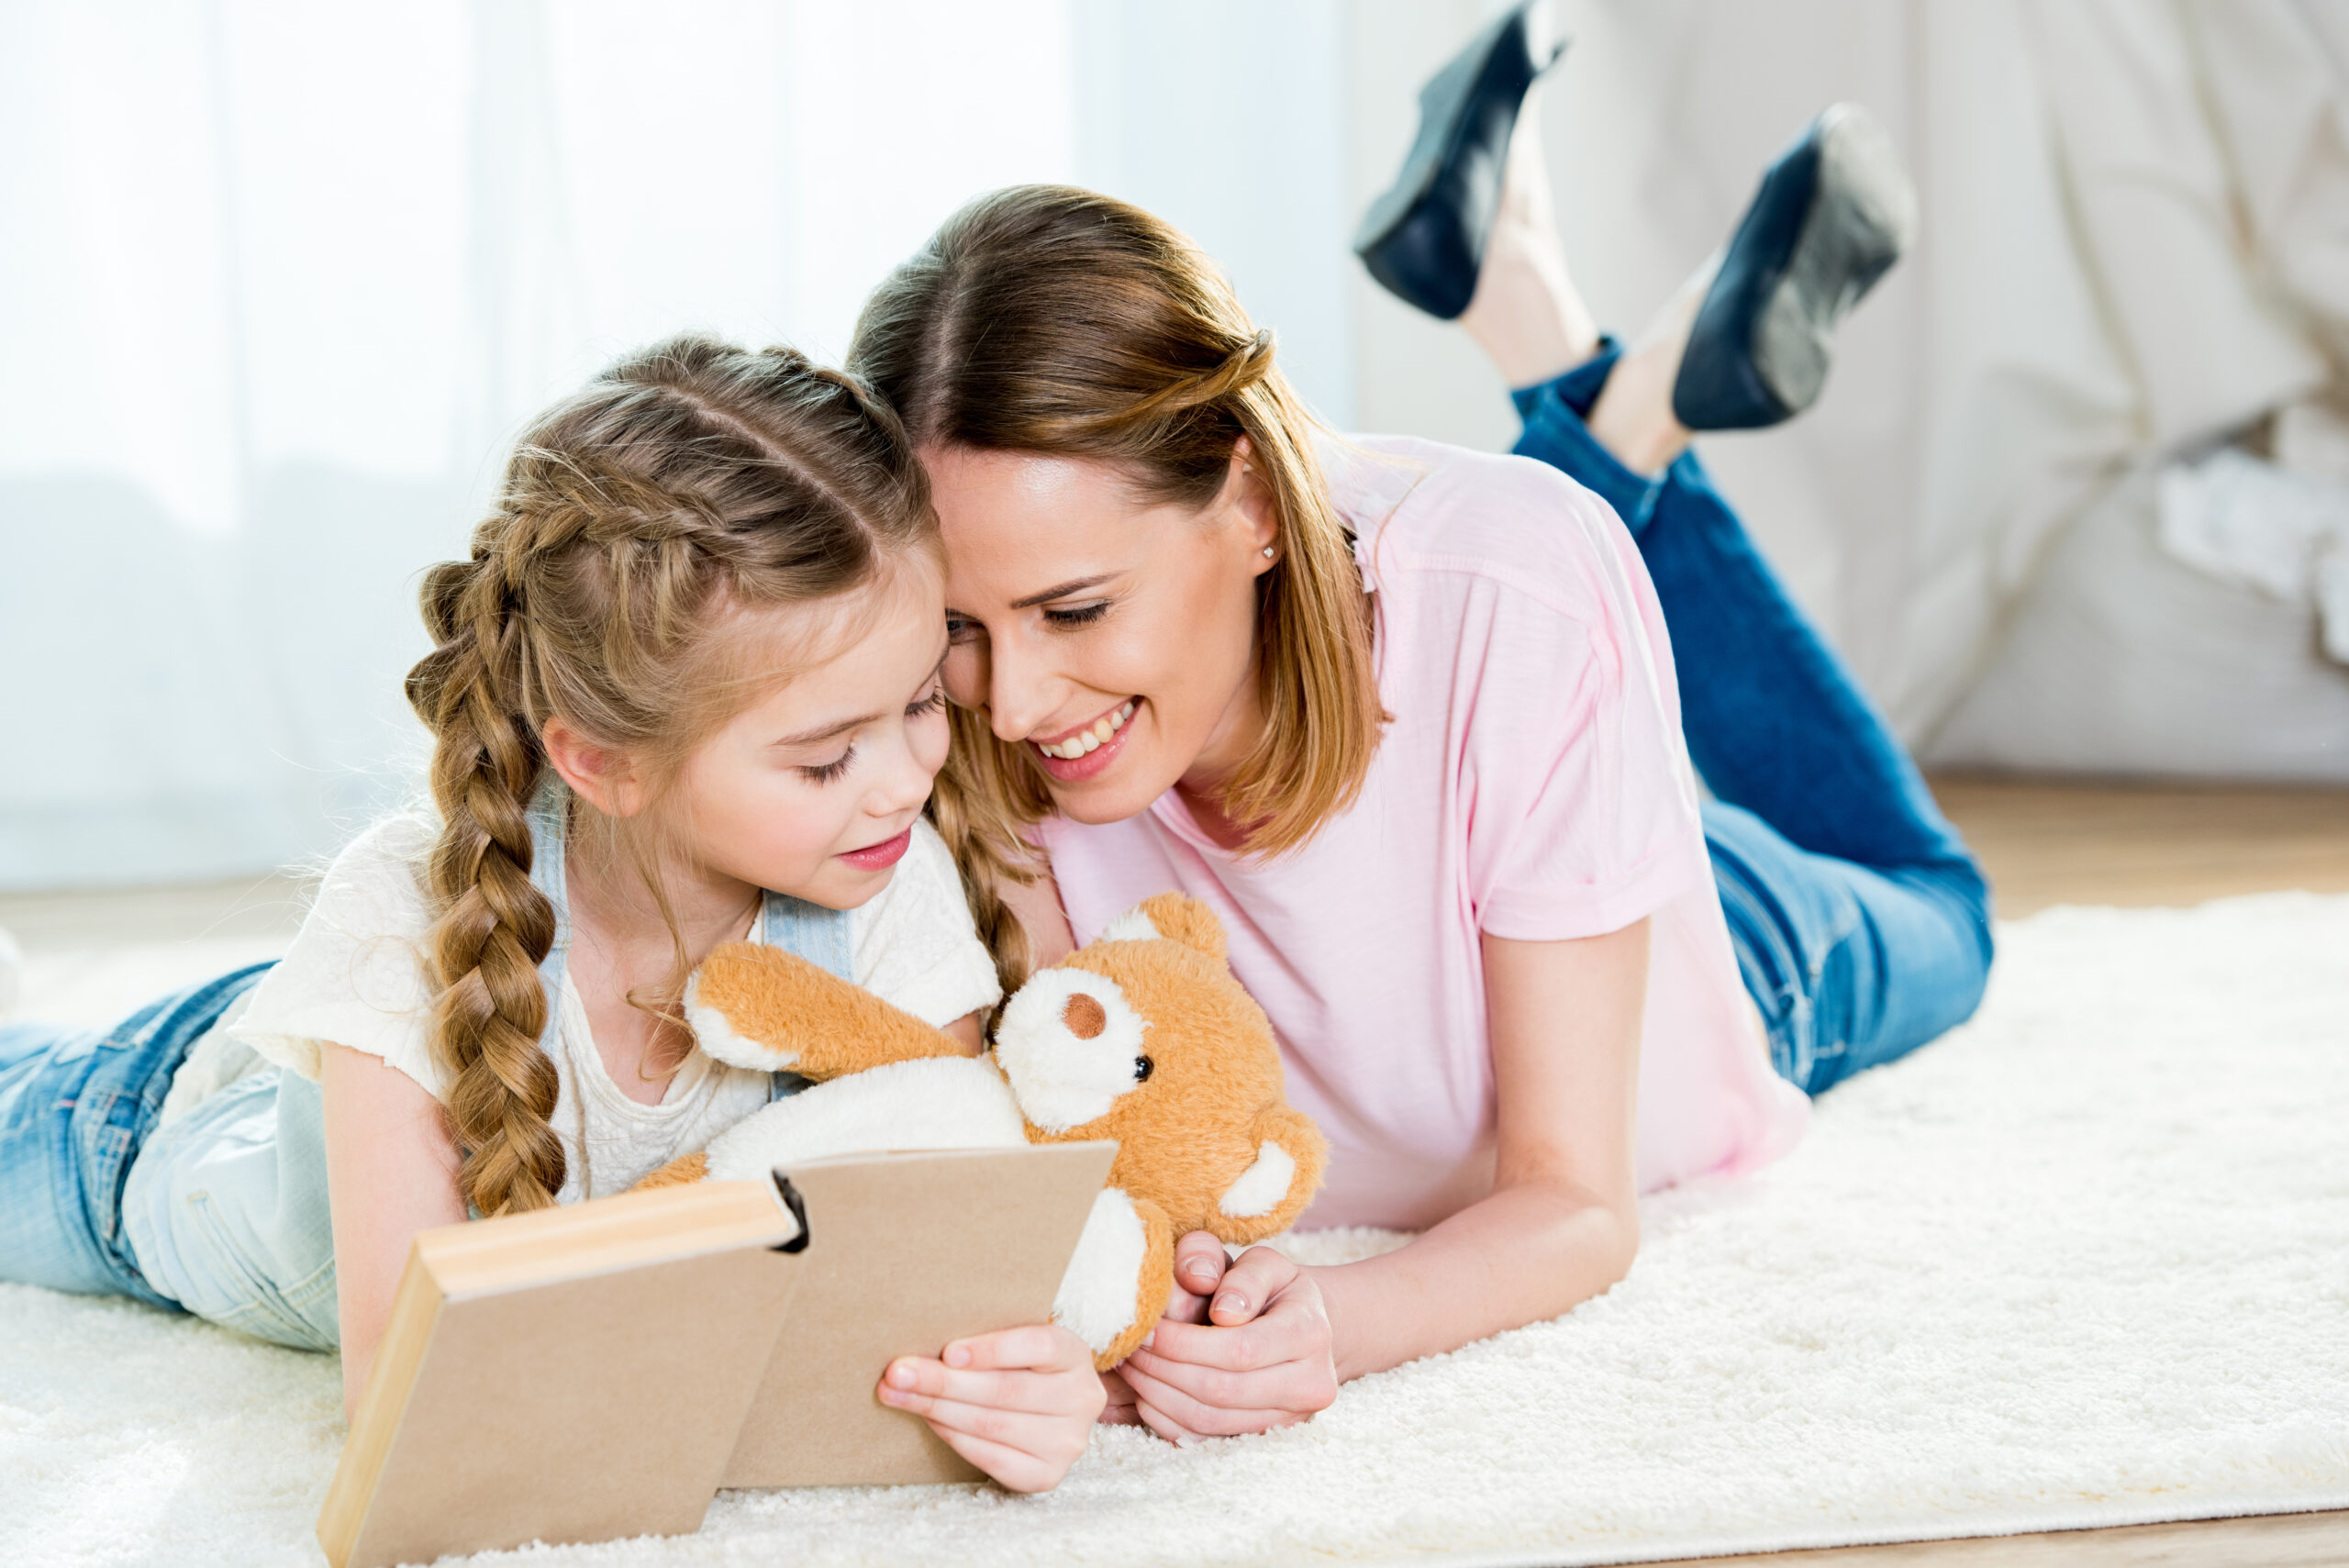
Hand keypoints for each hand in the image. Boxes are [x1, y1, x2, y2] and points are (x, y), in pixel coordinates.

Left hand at [877, 1323, 1105, 1491]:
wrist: (1047, 1411)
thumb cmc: (1020, 1367)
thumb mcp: (1017, 1342)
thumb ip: (986, 1339)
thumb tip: (922, 1336)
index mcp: (1074, 1354)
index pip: (1037, 1347)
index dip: (992, 1349)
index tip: (947, 1351)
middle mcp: (1081, 1399)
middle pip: (1006, 1390)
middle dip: (944, 1382)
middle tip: (897, 1374)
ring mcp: (1067, 1441)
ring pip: (993, 1424)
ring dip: (938, 1410)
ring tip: (898, 1396)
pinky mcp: (1047, 1475)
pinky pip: (993, 1458)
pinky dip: (955, 1438)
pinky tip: (929, 1421)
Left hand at [1116, 1232, 1337, 1441]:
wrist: (1307, 1327)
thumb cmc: (1274, 1289)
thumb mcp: (1263, 1263)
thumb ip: (1242, 1276)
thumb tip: (1224, 1312)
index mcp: (1310, 1333)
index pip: (1238, 1349)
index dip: (1183, 1343)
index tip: (1144, 1327)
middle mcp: (1311, 1384)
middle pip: (1222, 1390)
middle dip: (1163, 1369)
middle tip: (1128, 1347)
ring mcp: (1292, 1417)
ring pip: (1210, 1419)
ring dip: (1159, 1395)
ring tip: (1131, 1365)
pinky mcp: (1267, 1435)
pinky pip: (1206, 1438)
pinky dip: (1167, 1417)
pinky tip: (1146, 1390)